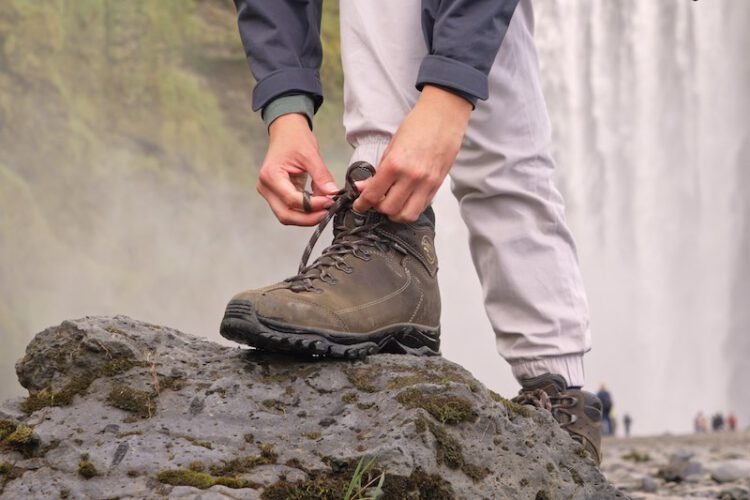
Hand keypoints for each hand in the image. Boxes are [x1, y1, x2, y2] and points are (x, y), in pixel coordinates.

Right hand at [257, 113, 338, 225]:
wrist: (286, 131)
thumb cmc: (294, 138)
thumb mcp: (311, 154)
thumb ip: (321, 176)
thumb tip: (332, 193)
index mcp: (271, 176)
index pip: (291, 200)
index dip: (312, 205)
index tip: (329, 202)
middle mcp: (266, 187)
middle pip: (286, 215)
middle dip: (308, 218)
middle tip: (327, 212)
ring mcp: (270, 192)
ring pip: (287, 215)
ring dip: (307, 216)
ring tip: (325, 208)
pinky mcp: (277, 194)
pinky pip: (290, 209)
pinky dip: (305, 210)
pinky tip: (319, 204)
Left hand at [353, 85, 471, 221]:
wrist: (444, 117)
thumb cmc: (417, 127)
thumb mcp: (391, 147)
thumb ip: (378, 171)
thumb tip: (363, 188)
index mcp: (395, 164)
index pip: (373, 195)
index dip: (362, 204)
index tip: (359, 206)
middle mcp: (411, 177)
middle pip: (389, 209)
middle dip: (379, 208)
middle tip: (376, 201)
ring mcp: (426, 183)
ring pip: (407, 215)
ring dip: (396, 214)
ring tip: (392, 204)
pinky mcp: (437, 185)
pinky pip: (421, 207)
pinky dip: (410, 208)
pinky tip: (406, 199)